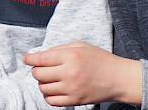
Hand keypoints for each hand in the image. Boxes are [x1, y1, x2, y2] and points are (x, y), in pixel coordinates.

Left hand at [24, 41, 142, 105]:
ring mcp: (72, 89)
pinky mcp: (75, 101)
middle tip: (43, 68)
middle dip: (37, 70)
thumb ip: (59, 49)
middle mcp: (69, 73)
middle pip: (38, 74)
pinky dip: (49, 95)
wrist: (120, 79)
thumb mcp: (81, 46)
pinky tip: (55, 89)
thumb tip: (40, 55)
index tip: (27, 59)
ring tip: (51, 79)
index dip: (29, 59)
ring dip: (43, 83)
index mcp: (70, 57)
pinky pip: (51, 101)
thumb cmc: (100, 60)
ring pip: (43, 88)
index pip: (40, 59)